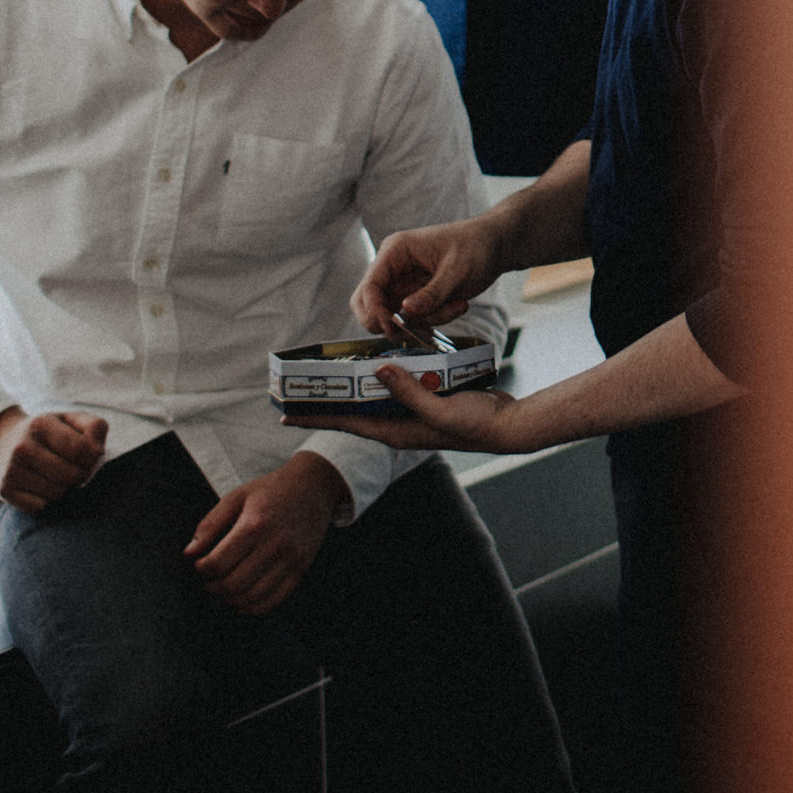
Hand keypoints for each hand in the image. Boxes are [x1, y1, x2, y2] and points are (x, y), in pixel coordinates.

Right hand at [0, 408, 107, 513]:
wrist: (1, 440)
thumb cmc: (48, 432)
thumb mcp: (71, 419)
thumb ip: (95, 427)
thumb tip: (97, 452)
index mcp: (41, 425)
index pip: (81, 449)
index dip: (92, 456)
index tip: (87, 455)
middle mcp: (22, 447)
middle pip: (71, 475)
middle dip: (80, 474)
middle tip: (73, 467)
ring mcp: (11, 470)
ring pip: (57, 494)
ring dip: (64, 488)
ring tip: (57, 475)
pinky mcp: (5, 490)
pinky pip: (39, 507)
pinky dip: (46, 501)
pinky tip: (42, 486)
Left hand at [184, 454, 345, 614]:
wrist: (315, 486)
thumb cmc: (272, 490)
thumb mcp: (237, 496)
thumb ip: (210, 524)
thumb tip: (189, 553)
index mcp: (255, 524)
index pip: (218, 562)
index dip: (202, 569)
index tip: (199, 565)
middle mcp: (275, 544)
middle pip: (234, 583)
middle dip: (214, 587)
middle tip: (208, 580)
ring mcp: (291, 559)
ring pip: (253, 596)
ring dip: (231, 599)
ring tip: (223, 590)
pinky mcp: (301, 568)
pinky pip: (276, 599)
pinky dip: (255, 607)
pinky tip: (243, 600)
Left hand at [285, 366, 532, 454]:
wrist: (507, 425)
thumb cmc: (476, 424)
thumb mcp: (440, 409)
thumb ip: (409, 391)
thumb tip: (377, 369)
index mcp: (396, 432)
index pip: (347, 424)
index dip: (316, 418)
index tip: (285, 415)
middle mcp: (399, 424)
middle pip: (354, 411)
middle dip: (328, 401)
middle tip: (301, 388)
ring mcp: (412, 414)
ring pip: (374, 398)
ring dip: (353, 386)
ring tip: (330, 372)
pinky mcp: (425, 401)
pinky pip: (396, 387)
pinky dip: (382, 375)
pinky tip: (377, 360)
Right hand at [354, 213, 505, 336]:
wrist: (493, 246)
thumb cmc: (475, 247)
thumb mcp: (457, 270)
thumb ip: (432, 293)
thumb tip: (406, 312)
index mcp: (396, 251)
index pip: (369, 286)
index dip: (375, 311)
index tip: (394, 326)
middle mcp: (393, 269)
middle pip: (366, 304)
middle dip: (387, 322)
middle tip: (414, 329)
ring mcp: (402, 285)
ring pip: (391, 317)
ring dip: (421, 323)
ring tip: (454, 306)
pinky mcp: (415, 299)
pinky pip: (413, 321)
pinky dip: (434, 322)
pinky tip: (458, 305)